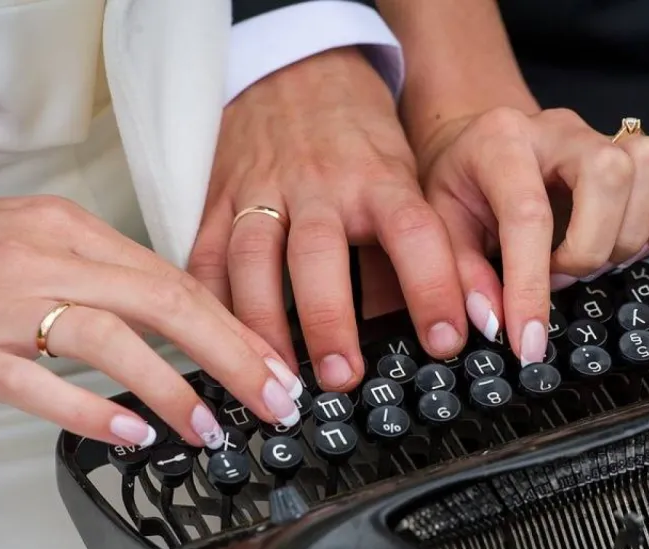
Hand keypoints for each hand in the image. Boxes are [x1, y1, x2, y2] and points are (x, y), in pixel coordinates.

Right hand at [0, 196, 303, 447]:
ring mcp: (2, 301)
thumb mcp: (42, 243)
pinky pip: (34, 382)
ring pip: (107, 338)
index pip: (175, 280)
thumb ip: (108, 277)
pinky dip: (88, 409)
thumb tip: (186, 321)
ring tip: (210, 427)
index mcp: (70, 229)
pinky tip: (132, 434)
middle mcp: (44, 256)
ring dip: (170, 387)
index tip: (275, 366)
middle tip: (273, 400)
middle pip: (164, 303)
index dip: (234, 328)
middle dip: (231, 356)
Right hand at [190, 47, 466, 391]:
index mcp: (378, 178)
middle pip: (319, 255)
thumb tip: (442, 323)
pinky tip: (216, 346)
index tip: (445, 341)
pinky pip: (203, 256)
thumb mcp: (407, 175)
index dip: (432, 287)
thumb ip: (419, 242)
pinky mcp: (218, 198)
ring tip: (276, 380)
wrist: (298, 67)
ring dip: (262, 327)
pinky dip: (207, 305)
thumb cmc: (362, 135)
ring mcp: (261, 191)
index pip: (412, 232)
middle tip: (343, 378)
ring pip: (251, 260)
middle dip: (329, 321)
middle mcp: (318, 186)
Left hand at [418, 107, 648, 363]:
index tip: (528, 343)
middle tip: (561, 275)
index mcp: (500, 142)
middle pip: (610, 175)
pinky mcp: (636, 147)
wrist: (478, 144)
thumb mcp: (439, 229)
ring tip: (592, 259)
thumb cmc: (460, 188)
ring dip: (633, 235)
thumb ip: (461, 276)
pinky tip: (638, 244)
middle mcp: (558, 129)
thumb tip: (494, 323)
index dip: (531, 287)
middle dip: (593, 248)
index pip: (527, 214)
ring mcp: (603, 133)